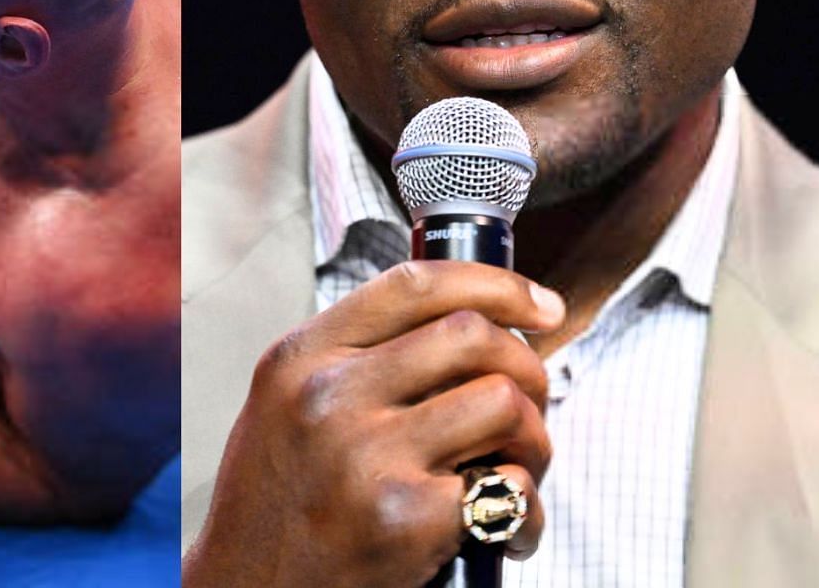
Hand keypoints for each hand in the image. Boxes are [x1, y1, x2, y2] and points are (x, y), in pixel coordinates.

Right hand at [185, 261, 563, 587]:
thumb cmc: (277, 501)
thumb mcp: (286, 403)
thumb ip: (352, 358)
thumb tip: (465, 324)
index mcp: (301, 357)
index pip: (415, 285)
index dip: (496, 284)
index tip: (540, 305)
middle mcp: (329, 396)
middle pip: (472, 336)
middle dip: (528, 365)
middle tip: (532, 401)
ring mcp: (366, 456)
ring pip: (503, 404)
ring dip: (535, 439)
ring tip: (517, 468)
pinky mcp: (405, 519)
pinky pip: (509, 488)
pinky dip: (526, 510)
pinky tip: (505, 532)